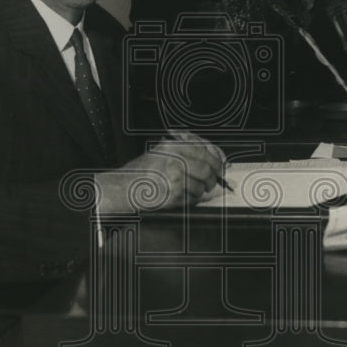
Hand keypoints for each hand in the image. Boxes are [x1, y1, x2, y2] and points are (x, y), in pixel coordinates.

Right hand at [95, 131, 224, 210]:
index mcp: (174, 146)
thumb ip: (186, 152)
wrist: (124, 187)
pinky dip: (192, 199)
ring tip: (192, 190)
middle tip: (213, 181)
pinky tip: (182, 196)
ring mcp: (175, 177)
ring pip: (202, 184)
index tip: (221, 166)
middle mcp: (176, 159)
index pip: (206, 150)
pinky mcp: (174, 193)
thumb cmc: (142, 171)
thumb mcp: (162, 152)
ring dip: (201, 190)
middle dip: (214, 177)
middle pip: (208, 167)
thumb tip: (212, 158)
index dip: (218, 159)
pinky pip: (193, 198)